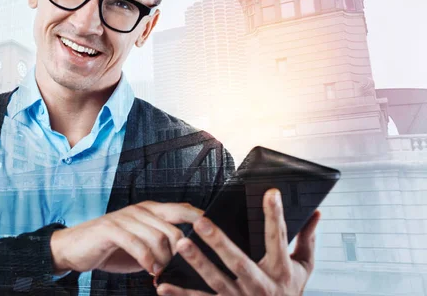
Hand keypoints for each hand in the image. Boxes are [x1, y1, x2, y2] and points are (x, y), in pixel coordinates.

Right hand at [50, 201, 202, 275]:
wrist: (75, 248)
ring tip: (159, 271)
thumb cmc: (111, 248)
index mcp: (150, 210)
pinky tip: (149, 270)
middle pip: (174, 226)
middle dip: (179, 251)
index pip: (181, 210)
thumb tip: (188, 256)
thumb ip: (162, 245)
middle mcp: (140, 210)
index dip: (199, 219)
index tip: (214, 232)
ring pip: (157, 236)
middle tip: (175, 267)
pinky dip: (147, 260)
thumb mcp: (142, 245)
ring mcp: (125, 217)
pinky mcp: (111, 229)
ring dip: (163, 259)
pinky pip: (137, 244)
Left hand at [156, 189, 319, 295]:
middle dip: (219, 242)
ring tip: (181, 245)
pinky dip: (181, 294)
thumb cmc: (290, 293)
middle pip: (239, 261)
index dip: (275, 215)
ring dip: (197, 263)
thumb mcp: (304, 268)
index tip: (270, 193)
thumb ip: (307, 240)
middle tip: (201, 222)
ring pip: (216, 280)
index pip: (279, 238)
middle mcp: (260, 286)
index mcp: (280, 270)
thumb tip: (316, 213)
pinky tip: (163, 285)